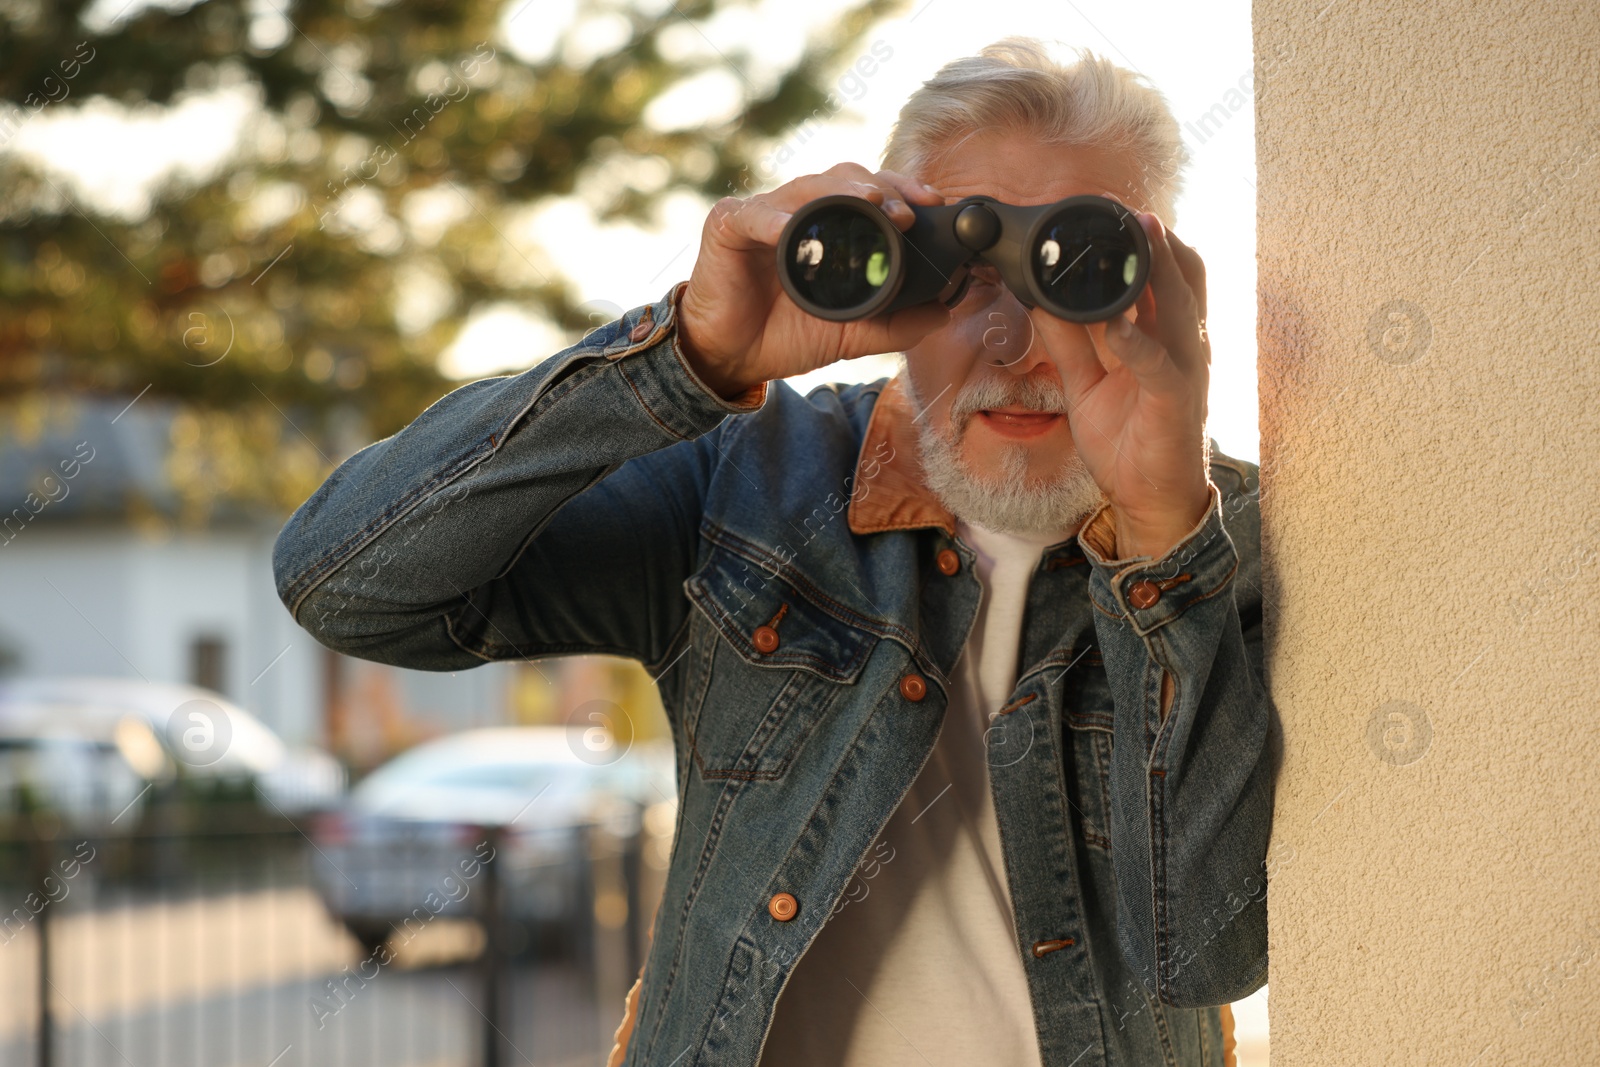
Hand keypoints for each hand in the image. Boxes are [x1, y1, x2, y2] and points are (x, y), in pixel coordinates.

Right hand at [676, 163, 951, 399]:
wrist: (734, 358)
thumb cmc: (786, 335)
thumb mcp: (852, 332)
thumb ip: (896, 322)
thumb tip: (944, 311)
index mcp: (829, 227)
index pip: (870, 192)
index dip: (902, 190)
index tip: (932, 204)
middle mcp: (799, 211)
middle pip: (844, 179)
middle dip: (881, 189)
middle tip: (907, 212)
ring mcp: (763, 214)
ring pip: (806, 187)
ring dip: (840, 193)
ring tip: (870, 202)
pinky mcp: (728, 226)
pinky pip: (753, 216)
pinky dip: (773, 220)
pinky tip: (790, 229)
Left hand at [1030, 211, 1212, 558]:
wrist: (1148, 498)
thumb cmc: (1128, 440)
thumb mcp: (1086, 383)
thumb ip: (1068, 341)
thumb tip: (1038, 301)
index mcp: (1164, 338)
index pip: (1165, 276)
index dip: (1147, 241)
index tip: (1113, 211)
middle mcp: (1182, 345)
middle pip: (1182, 278)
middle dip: (1157, 240)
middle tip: (1125, 208)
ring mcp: (1185, 370)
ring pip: (1181, 307)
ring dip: (1160, 269)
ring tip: (1139, 233)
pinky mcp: (1176, 400)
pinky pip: (1159, 364)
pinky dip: (1138, 340)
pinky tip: (1118, 323)